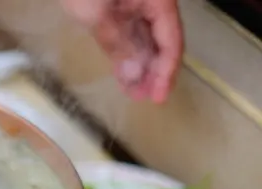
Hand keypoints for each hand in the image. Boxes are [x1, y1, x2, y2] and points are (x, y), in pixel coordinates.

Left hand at [60, 0, 182, 102]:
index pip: (171, 40)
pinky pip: (128, 33)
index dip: (166, 72)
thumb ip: (116, 44)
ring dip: (140, 66)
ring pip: (144, 39)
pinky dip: (126, 53)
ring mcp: (134, 4)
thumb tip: (133, 76)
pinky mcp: (117, 7)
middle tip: (143, 99)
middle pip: (161, 40)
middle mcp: (151, 2)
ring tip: (133, 92)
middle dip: (153, 72)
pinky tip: (123, 73)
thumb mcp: (96, 13)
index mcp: (158, 0)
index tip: (158, 97)